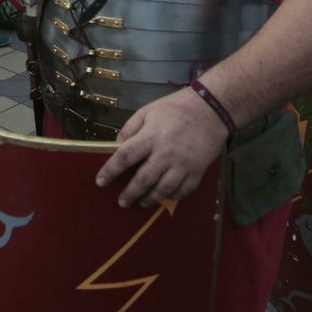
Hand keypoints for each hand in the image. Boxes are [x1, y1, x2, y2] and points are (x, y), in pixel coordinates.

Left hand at [96, 88, 227, 207]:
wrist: (211, 109)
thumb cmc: (175, 109)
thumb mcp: (147, 111)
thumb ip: (130, 129)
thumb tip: (116, 147)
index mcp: (151, 137)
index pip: (125, 157)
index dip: (110, 171)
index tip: (100, 182)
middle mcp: (166, 153)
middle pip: (143, 179)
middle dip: (130, 193)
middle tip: (121, 202)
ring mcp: (183, 165)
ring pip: (163, 190)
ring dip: (150, 199)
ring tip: (141, 203)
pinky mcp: (197, 171)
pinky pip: (182, 191)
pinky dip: (172, 197)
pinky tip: (164, 197)